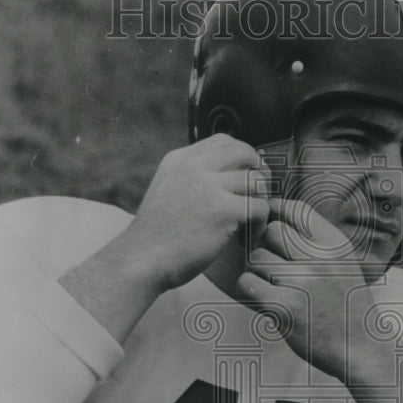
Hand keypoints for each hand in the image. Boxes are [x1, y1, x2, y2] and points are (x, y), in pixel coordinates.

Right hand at [122, 135, 270, 291]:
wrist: (141, 261)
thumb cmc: (156, 237)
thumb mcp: (168, 191)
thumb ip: (192, 179)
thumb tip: (227, 176)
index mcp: (180, 160)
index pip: (224, 141)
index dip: (242, 157)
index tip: (245, 179)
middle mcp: (194, 166)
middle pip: (245, 153)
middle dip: (259, 173)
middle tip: (258, 197)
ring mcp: (209, 186)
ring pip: (256, 181)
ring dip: (261, 203)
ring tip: (250, 225)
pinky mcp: (223, 210)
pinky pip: (260, 208)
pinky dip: (260, 225)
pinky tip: (247, 239)